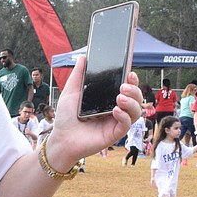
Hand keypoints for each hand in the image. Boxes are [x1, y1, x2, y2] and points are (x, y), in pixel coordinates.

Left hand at [44, 57, 141, 172]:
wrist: (61, 139)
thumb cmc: (66, 118)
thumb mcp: (71, 92)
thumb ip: (79, 75)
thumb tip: (83, 56)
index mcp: (108, 98)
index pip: (127, 87)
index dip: (132, 79)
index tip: (130, 73)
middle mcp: (115, 109)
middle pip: (136, 97)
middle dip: (134, 89)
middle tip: (124, 85)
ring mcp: (116, 122)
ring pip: (136, 110)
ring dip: (132, 102)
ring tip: (120, 97)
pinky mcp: (114, 134)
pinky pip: (127, 124)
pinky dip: (125, 116)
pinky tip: (115, 111)